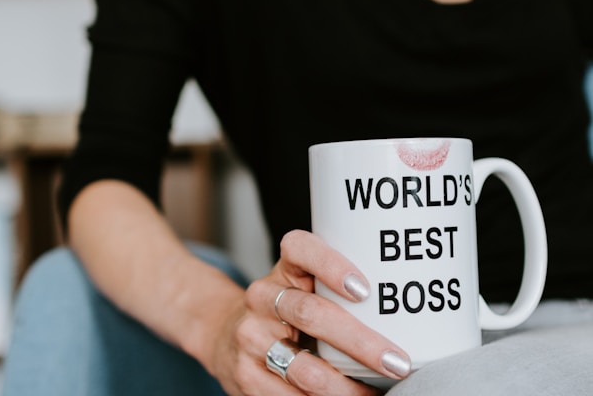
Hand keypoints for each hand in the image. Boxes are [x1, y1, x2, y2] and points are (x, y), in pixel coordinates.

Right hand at [210, 229, 410, 394]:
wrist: (226, 331)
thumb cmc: (286, 306)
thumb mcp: (304, 284)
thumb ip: (340, 290)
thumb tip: (405, 314)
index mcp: (284, 267)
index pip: (301, 249)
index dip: (331, 265)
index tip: (364, 290)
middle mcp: (263, 296)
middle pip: (312, 314)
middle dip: (361, 342)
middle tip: (397, 362)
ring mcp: (251, 335)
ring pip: (305, 367)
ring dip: (347, 388)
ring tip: (376, 393)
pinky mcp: (246, 374)